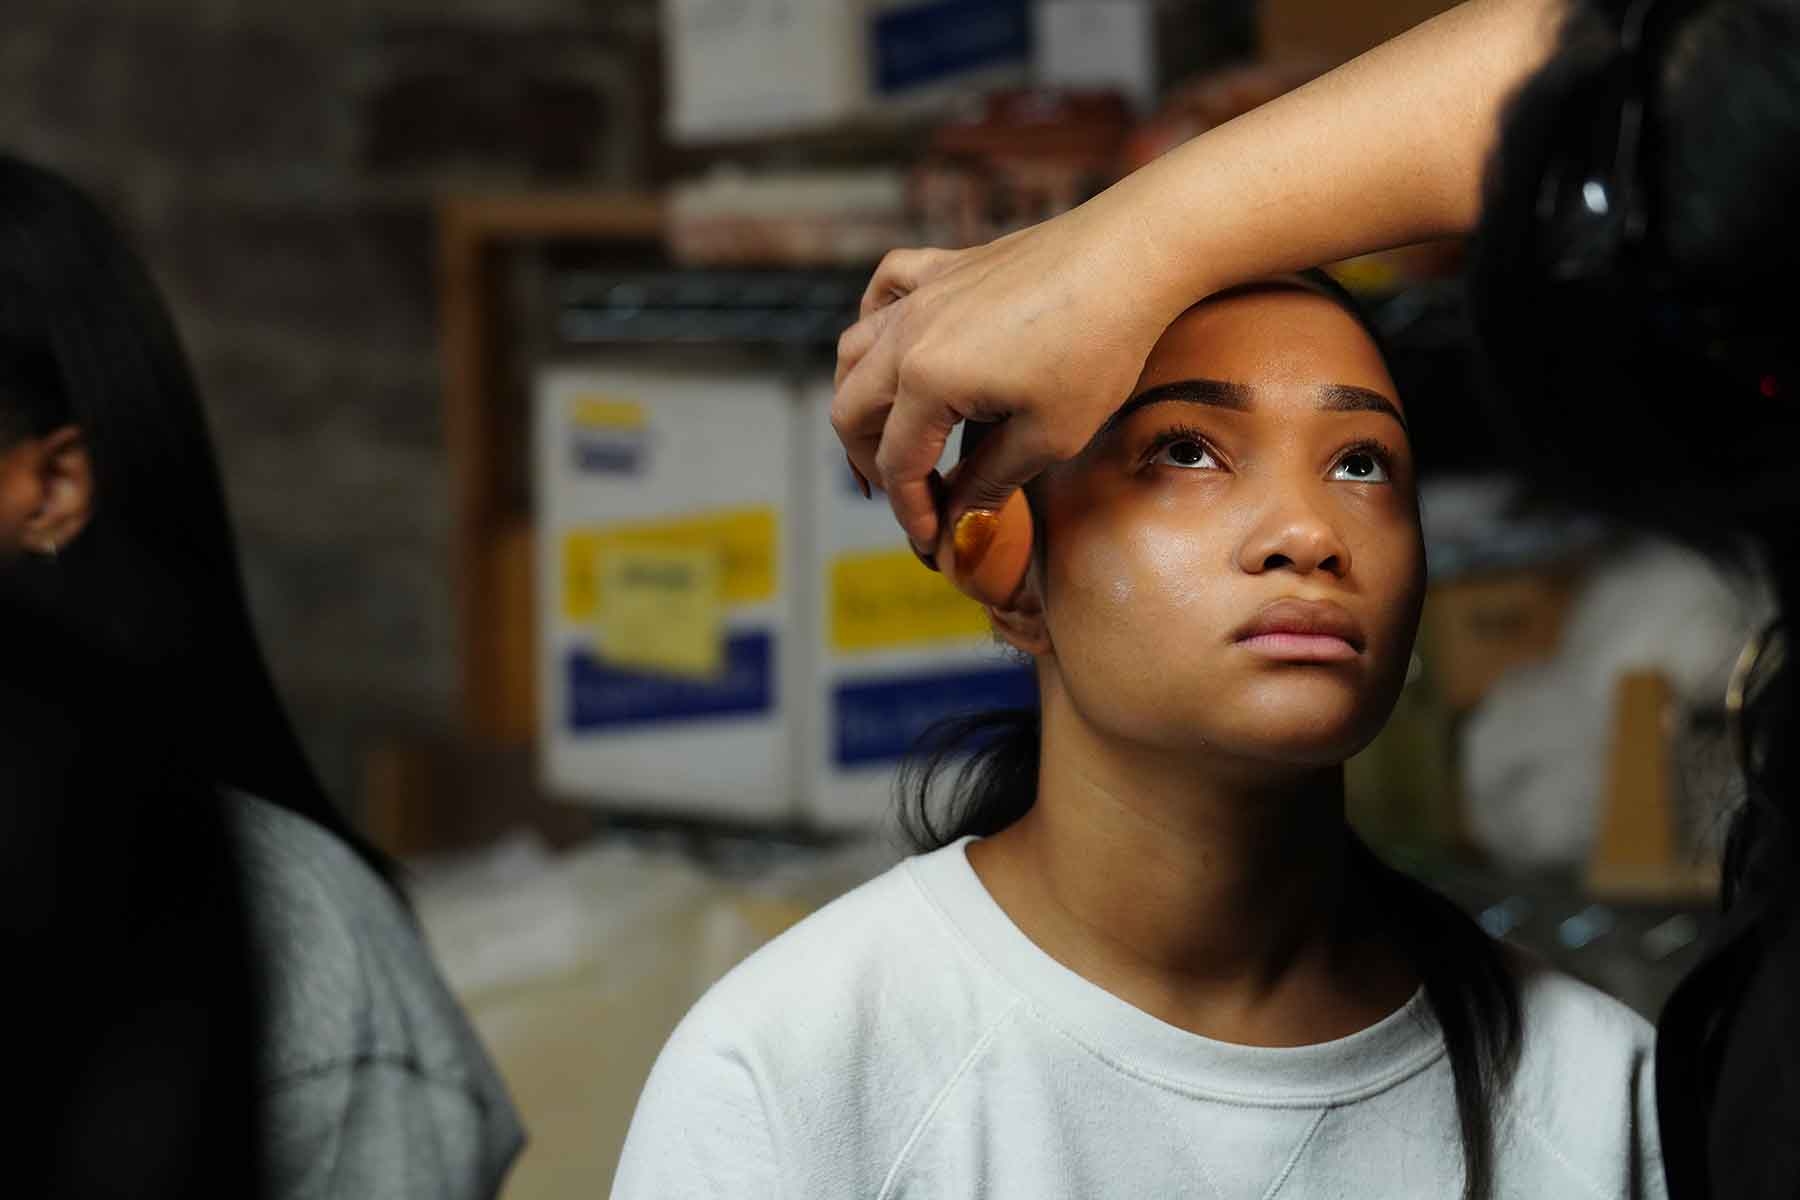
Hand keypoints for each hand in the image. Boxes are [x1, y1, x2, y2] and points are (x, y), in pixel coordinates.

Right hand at [832, 202, 1180, 555]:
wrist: (1133, 256)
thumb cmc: (1100, 346)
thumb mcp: (1050, 435)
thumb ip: (990, 481)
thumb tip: (958, 521)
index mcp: (927, 381)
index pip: (897, 464)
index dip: (912, 512)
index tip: (933, 542)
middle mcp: (908, 335)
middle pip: (852, 412)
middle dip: (870, 465)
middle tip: (910, 496)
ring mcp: (923, 295)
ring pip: (854, 351)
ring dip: (860, 400)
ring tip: (889, 435)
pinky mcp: (946, 266)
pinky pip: (885, 287)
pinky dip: (875, 319)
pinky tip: (894, 343)